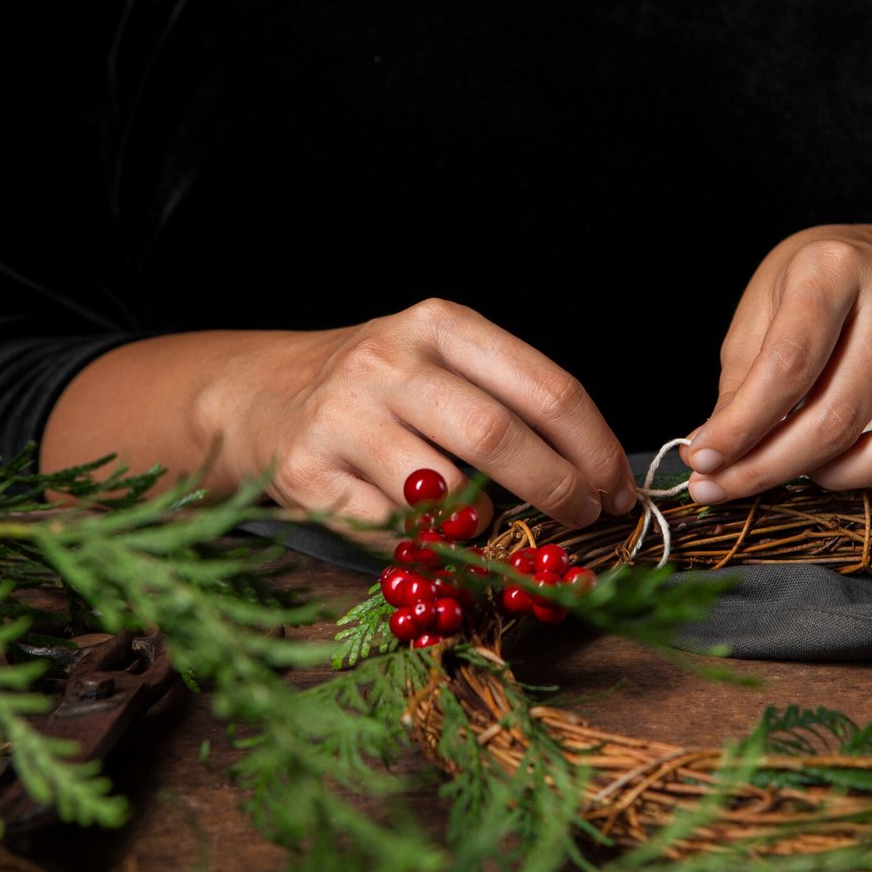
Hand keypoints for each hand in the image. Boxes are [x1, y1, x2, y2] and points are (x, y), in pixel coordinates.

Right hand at [208, 299, 638, 528]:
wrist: (256, 393)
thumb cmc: (376, 387)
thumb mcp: (440, 361)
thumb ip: (508, 401)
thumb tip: (593, 476)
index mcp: (441, 326)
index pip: (546, 388)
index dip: (594, 449)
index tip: (616, 490)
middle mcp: (390, 361)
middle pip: (498, 436)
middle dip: (557, 489)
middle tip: (582, 517)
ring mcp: (343, 416)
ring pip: (443, 493)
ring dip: (484, 523)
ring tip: (493, 524)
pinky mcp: (308, 472)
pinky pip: (392, 530)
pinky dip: (424, 545)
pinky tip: (426, 534)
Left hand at [680, 225, 871, 503]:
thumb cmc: (810, 290)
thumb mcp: (760, 311)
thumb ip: (740, 382)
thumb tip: (717, 458)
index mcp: (835, 268)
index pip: (789, 367)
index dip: (741, 427)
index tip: (702, 462)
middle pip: (840, 415)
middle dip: (774, 467)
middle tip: (730, 485)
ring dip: (843, 479)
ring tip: (805, 470)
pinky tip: (864, 467)